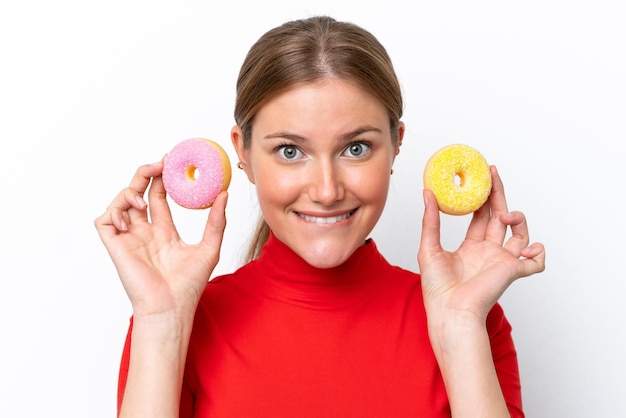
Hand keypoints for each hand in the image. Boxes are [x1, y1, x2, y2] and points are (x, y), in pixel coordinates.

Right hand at [94, 162, 227, 318]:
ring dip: (130, 191)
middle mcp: (144, 232)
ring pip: (119, 203)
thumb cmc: (189, 285)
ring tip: (145, 197)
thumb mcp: (209, 247)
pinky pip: (104, 221)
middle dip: (145, 174)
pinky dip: (114, 211)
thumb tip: (225, 194)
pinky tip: (133, 215)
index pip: (159, 196)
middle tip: (160, 164)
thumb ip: (217, 221)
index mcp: (164, 232)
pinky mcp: (115, 247)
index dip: (162, 178)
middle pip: (138, 193)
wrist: (172, 308)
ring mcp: (129, 239)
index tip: (172, 161)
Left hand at [418, 165, 544, 324]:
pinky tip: (528, 246)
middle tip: (493, 173)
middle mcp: (489, 252)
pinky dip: (538, 253)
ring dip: (516, 218)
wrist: (449, 311)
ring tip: (504, 215)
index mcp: (471, 247)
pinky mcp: (513, 272)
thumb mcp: (429, 247)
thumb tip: (427, 192)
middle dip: (498, 194)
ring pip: (520, 234)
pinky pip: (536, 262)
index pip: (481, 216)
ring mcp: (502, 261)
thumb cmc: (437, 287)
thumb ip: (431, 220)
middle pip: (500, 217)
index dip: (482, 197)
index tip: (481, 177)